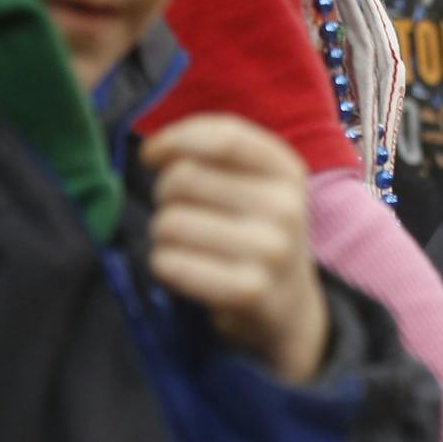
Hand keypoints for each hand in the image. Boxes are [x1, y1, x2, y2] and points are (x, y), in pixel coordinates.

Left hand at [143, 115, 326, 383]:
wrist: (289, 305)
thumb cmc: (255, 232)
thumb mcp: (255, 184)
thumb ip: (213, 156)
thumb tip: (153, 153)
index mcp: (286, 170)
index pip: (223, 136)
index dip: (174, 140)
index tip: (153, 156)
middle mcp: (286, 206)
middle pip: (185, 178)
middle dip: (164, 194)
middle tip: (179, 211)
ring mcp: (271, 250)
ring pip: (170, 222)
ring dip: (161, 234)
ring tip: (185, 244)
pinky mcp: (249, 290)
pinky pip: (171, 264)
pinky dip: (164, 265)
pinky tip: (184, 269)